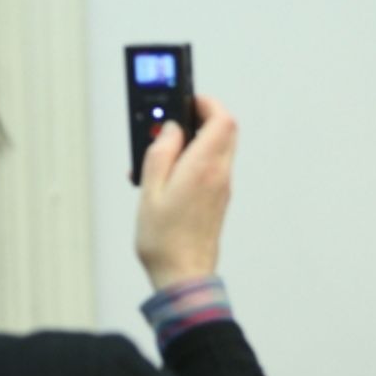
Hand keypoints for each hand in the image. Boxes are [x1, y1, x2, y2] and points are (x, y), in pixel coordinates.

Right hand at [135, 95, 237, 290]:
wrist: (184, 274)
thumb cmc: (164, 239)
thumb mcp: (150, 190)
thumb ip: (161, 153)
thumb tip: (170, 129)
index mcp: (204, 167)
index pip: (221, 119)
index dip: (206, 103)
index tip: (186, 100)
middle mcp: (220, 174)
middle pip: (225, 130)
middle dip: (202, 118)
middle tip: (173, 121)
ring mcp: (222, 187)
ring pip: (219, 148)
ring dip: (196, 139)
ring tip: (162, 152)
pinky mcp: (218, 199)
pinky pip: (212, 167)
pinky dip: (195, 159)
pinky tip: (168, 174)